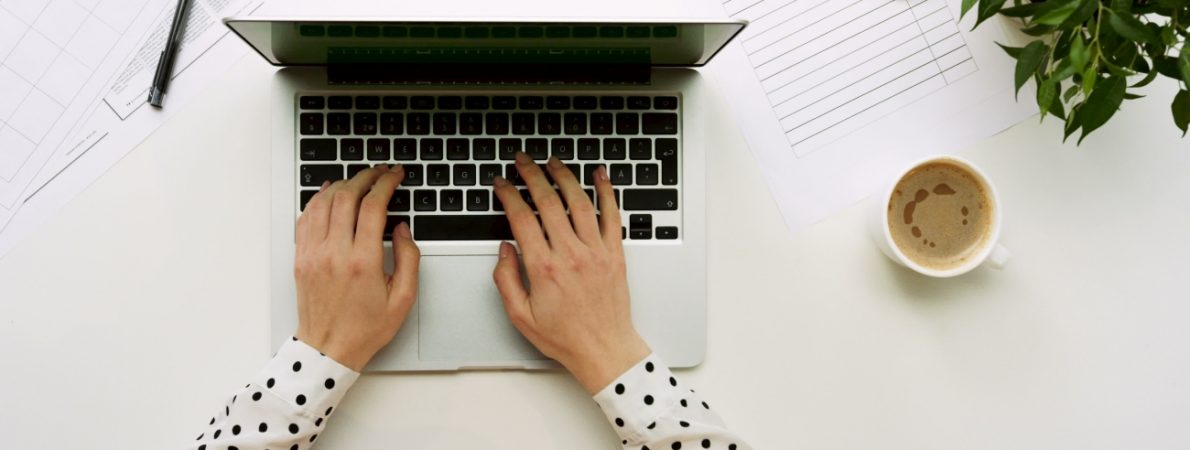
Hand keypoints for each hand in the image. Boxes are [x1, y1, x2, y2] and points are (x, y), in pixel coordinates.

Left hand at [293, 165, 419, 370]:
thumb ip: (408, 259)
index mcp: (362, 262)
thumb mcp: (403, 299)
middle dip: (366, 177)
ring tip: (359, 180)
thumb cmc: (365, 329)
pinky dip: (318, 199)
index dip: (386, 183)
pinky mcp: (301, 258)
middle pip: (347, 196)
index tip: (395, 176)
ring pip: (324, 202)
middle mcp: (334, 253)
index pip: (372, 206)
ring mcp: (314, 254)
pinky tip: (329, 193)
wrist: (328, 349)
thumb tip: (402, 229)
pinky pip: (306, 217)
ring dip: (343, 184)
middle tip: (380, 172)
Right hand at [492, 152, 650, 393]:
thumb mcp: (520, 316)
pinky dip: (606, 192)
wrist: (604, 349)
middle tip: (522, 161)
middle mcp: (571, 254)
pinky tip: (599, 175)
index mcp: (544, 268)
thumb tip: (505, 249)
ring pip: (579, 202)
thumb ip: (506, 280)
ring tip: (552, 161)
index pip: (521, 218)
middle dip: (532, 175)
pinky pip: (612, 215)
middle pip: (548, 202)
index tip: (501, 184)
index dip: (508, 195)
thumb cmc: (565, 337)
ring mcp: (596, 251)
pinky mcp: (615, 253)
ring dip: (564, 176)